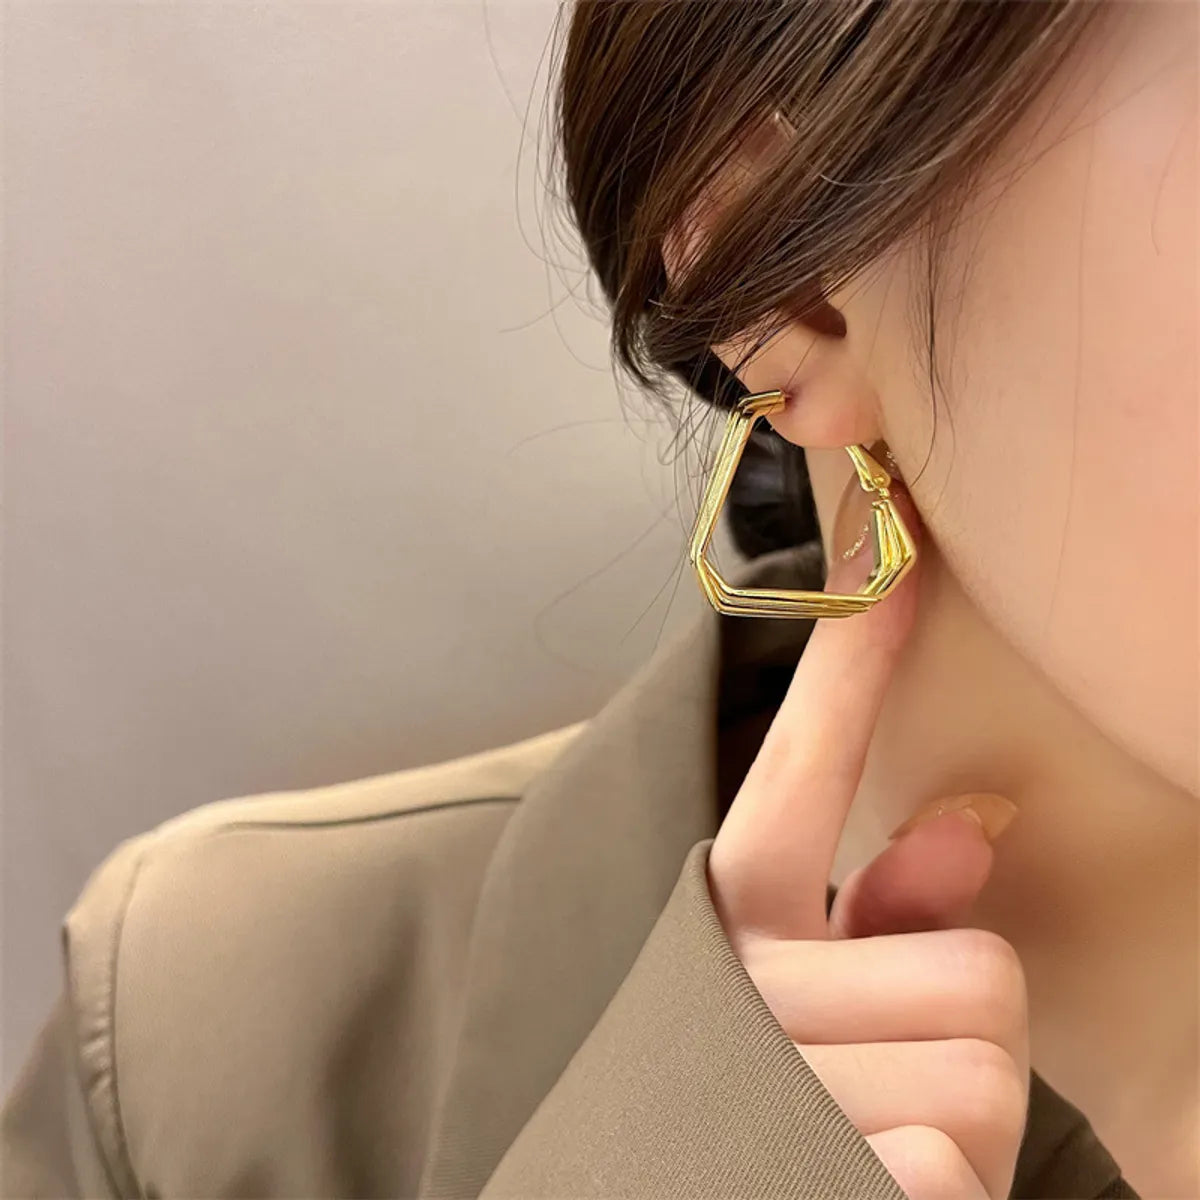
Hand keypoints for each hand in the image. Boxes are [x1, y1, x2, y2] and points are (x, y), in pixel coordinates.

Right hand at [707, 487, 1027, 1199]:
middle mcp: (731, 992)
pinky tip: (866, 1198)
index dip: (851, 663)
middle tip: (879, 1096)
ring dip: (957, 1127)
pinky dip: (939, 1198)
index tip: (890, 555)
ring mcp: (768, 1088)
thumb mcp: (794, 1019)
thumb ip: (873, 918)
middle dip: (958, 1041)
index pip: (793, 774)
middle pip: (977, 973)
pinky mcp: (816, 1177)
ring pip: (985, 1065)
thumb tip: (974, 824)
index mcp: (724, 934)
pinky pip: (953, 1163)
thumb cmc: (743, 1123)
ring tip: (869, 1152)